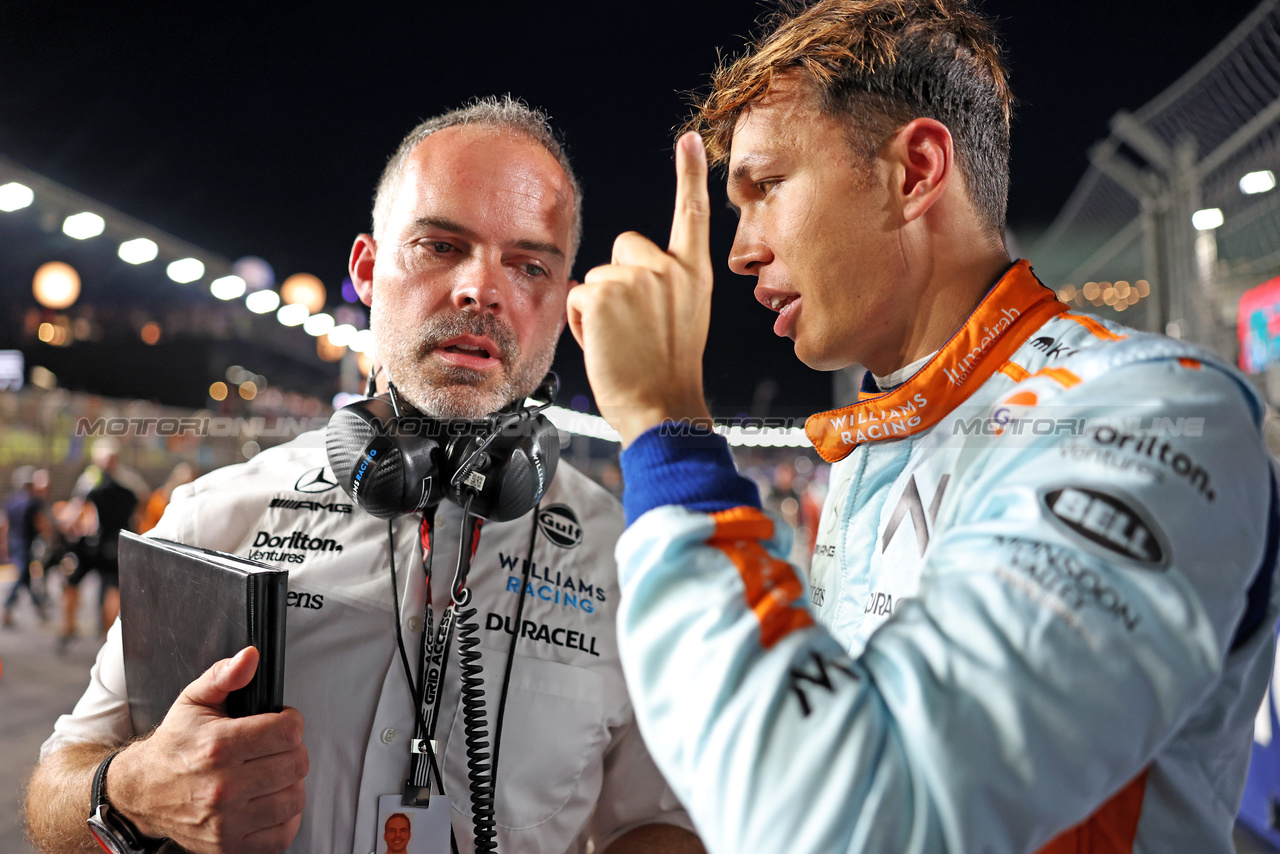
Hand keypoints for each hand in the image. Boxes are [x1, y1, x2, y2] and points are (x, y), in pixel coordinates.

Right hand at [109, 647, 307, 853]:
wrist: (141, 793)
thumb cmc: (173, 747)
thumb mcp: (193, 701)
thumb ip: (225, 676)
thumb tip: (250, 657)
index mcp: (218, 746)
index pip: (288, 731)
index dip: (291, 722)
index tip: (281, 722)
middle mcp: (222, 786)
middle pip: (296, 764)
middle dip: (292, 750)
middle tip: (276, 748)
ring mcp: (226, 821)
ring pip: (294, 798)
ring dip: (290, 783)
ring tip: (272, 773)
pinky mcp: (228, 847)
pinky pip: (282, 835)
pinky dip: (284, 818)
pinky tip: (269, 801)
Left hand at [567, 132, 714, 445]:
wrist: (662, 408)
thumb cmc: (668, 376)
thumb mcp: (682, 321)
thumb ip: (664, 289)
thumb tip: (624, 279)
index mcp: (694, 275)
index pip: (692, 214)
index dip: (690, 174)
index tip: (690, 139)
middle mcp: (668, 269)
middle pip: (624, 247)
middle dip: (618, 279)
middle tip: (634, 326)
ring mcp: (635, 279)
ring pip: (596, 278)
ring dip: (598, 308)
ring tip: (622, 343)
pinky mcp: (602, 294)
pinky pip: (577, 296)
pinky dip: (580, 323)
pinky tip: (604, 345)